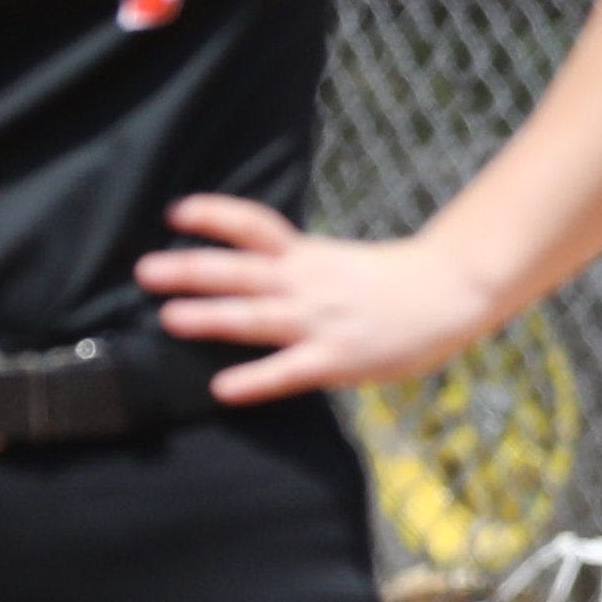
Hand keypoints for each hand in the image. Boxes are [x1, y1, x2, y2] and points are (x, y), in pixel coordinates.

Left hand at [136, 195, 504, 399]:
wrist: (455, 291)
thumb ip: (304, 273)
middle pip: (241, 271)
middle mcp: (307, 284)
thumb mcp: (344, 266)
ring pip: (256, 317)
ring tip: (169, 318)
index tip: (176, 212)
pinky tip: (223, 388)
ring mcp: (320, 321)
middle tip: (145, 270)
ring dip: (210, 317)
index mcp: (309, 257)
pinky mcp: (338, 358)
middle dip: (191, 269)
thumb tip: (264, 278)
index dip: (215, 217)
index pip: (255, 226)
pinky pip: (289, 371)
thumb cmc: (403, 283)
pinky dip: (255, 379)